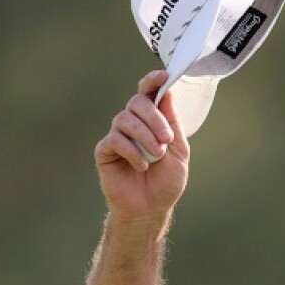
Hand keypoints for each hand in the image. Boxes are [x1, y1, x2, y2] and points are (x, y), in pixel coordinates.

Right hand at [94, 70, 190, 222]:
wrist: (151, 208)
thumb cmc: (166, 182)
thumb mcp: (179, 151)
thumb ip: (172, 123)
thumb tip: (167, 93)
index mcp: (152, 120)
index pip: (149, 92)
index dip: (153, 81)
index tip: (163, 75)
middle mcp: (133, 123)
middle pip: (137, 102)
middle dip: (154, 118)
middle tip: (166, 139)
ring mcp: (117, 135)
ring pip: (125, 118)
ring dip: (145, 135)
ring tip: (156, 155)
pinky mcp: (105, 151)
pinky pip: (115, 139)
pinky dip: (132, 151)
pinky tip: (142, 166)